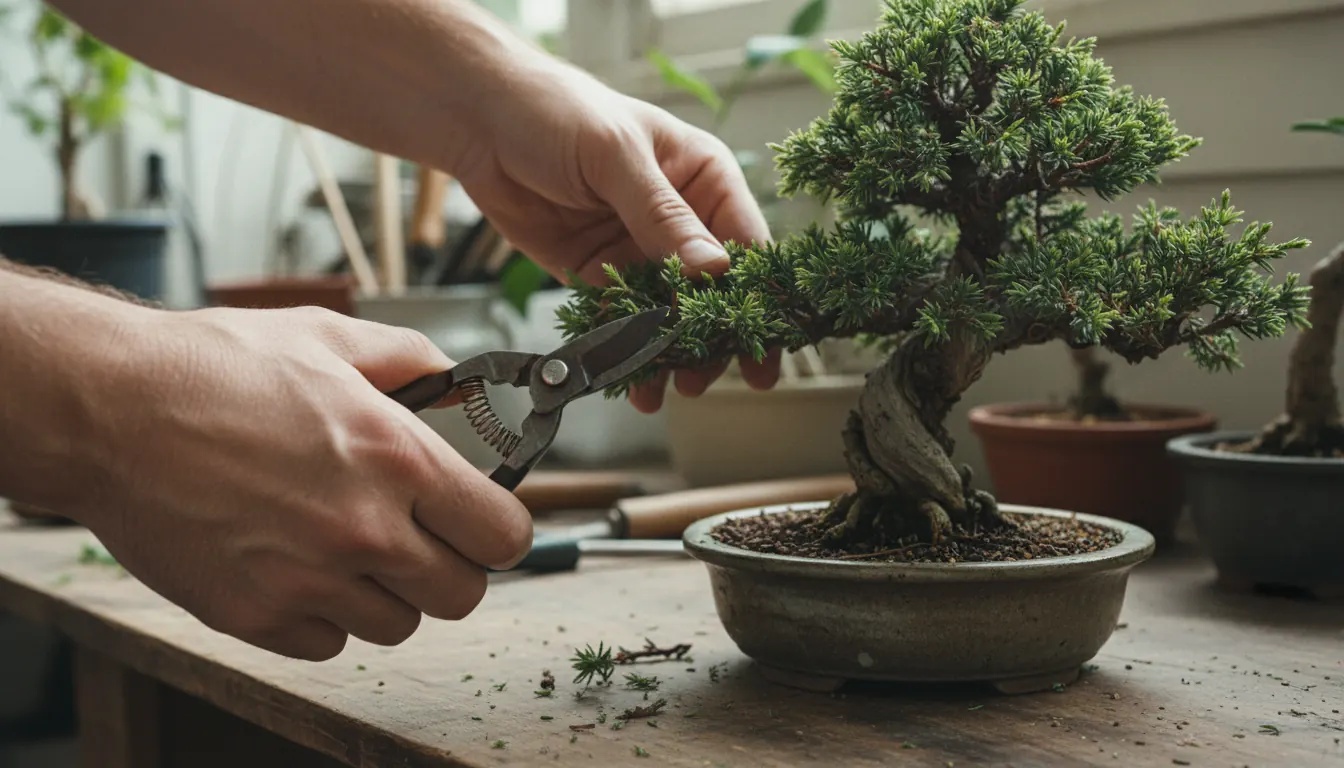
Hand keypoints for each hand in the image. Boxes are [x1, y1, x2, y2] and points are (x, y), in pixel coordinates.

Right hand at [77, 305, 531, 660]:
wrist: (110, 409)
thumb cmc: (215, 368)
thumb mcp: (327, 338)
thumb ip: (411, 362)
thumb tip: (460, 383)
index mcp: (399, 460)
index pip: (504, 536)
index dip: (499, 530)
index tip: (481, 521)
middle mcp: (365, 531)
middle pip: (462, 595)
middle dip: (448, 567)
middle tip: (416, 536)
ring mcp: (309, 581)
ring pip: (397, 625)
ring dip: (384, 593)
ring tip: (341, 543)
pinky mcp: (255, 617)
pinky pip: (327, 642)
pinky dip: (321, 614)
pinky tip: (294, 564)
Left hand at [450, 57, 781, 412]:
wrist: (480, 121)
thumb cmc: (557, 111)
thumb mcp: (616, 156)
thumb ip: (662, 215)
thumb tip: (714, 270)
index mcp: (704, 178)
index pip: (744, 242)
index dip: (756, 294)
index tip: (762, 340)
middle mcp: (680, 219)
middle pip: (712, 291)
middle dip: (714, 336)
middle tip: (709, 375)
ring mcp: (640, 250)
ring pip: (669, 314)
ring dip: (672, 353)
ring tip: (672, 387)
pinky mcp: (600, 273)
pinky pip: (621, 321)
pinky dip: (626, 352)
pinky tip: (631, 381)